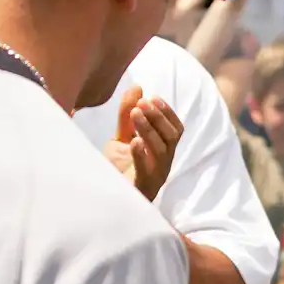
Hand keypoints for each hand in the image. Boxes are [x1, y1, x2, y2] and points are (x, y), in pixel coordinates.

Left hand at [103, 85, 183, 201]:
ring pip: (161, 151)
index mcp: (163, 151)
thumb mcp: (122, 137)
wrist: (107, 197)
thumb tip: (137, 87)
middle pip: (171, 138)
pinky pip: (146, 170)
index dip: (167, 113)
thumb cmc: (119, 168)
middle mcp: (164, 163)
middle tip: (142, 103)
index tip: (152, 98)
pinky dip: (141, 155)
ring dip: (149, 130)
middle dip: (158, 118)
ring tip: (135, 115)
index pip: (176, 130)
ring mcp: (155, 176)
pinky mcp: (142, 187)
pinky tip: (134, 141)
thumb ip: (127, 114)